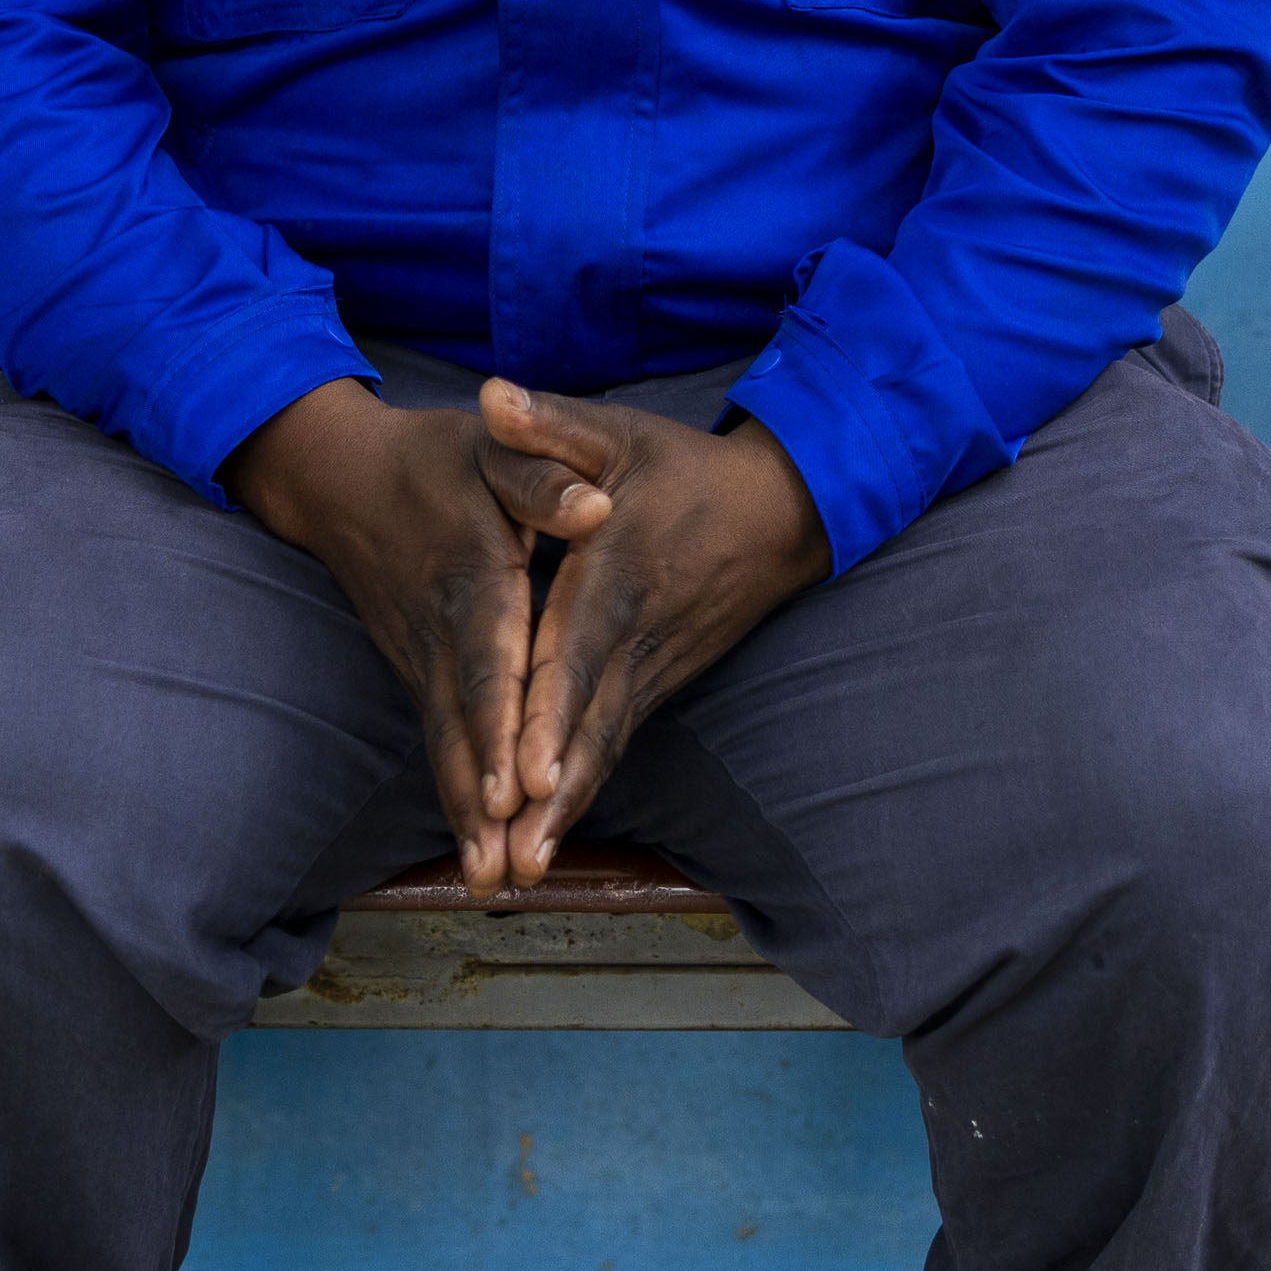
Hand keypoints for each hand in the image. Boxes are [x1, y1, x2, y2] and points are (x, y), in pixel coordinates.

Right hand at [223, 381, 619, 891]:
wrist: (342, 480)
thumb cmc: (436, 460)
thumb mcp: (493, 449)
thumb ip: (543, 478)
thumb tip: (598, 508)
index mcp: (470, 578)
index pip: (488, 662)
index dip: (504, 726)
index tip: (519, 785)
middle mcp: (440, 635)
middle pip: (463, 728)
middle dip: (482, 801)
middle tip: (500, 868)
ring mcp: (423, 662)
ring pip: (447, 748)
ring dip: (468, 817)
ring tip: (490, 882)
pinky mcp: (421, 677)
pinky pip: (443, 744)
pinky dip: (460, 800)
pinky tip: (480, 851)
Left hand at [471, 381, 827, 886]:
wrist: (780, 515)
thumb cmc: (683, 470)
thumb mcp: (617, 433)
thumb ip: (548, 425)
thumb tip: (490, 397)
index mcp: (616, 576)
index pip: (578, 649)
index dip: (552, 710)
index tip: (527, 766)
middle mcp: (633, 638)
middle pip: (589, 726)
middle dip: (550, 794)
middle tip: (511, 854)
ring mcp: (648, 672)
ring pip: (602, 751)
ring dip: (562, 813)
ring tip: (518, 873)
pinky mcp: (652, 690)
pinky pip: (610, 750)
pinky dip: (577, 799)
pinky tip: (538, 846)